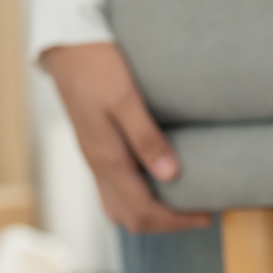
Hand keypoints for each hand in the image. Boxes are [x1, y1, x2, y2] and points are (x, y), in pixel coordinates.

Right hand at [40, 42, 211, 234]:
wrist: (66, 48)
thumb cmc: (96, 67)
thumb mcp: (126, 98)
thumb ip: (146, 137)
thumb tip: (170, 175)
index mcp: (107, 159)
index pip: (142, 211)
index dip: (176, 221)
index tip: (206, 215)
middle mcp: (98, 165)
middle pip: (129, 218)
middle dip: (164, 224)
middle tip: (198, 213)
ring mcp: (94, 159)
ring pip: (118, 208)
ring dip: (149, 214)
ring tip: (181, 202)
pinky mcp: (95, 148)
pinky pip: (114, 190)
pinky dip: (137, 198)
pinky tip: (157, 182)